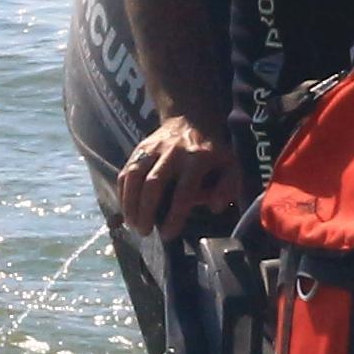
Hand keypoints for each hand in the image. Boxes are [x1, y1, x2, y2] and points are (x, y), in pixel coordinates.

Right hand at [111, 115, 246, 234]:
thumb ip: (228, 187)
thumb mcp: (230, 165)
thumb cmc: (212, 151)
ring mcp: (154, 148)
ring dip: (131, 203)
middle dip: (147, 211)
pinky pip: (126, 170)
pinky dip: (123, 192)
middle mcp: (173, 152)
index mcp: (198, 159)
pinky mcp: (140, 148)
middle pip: (154, 183)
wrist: (190, 119)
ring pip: (135, 176)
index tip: (168, 233)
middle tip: (145, 232)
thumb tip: (215, 207)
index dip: (174, 215)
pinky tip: (126, 209)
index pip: (184, 190)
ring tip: (133, 224)